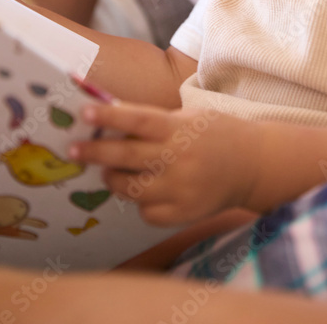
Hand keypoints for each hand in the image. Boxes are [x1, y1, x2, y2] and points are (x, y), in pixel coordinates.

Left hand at [70, 102, 259, 225]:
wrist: (253, 164)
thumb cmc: (215, 133)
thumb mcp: (189, 117)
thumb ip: (155, 121)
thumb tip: (110, 121)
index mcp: (181, 128)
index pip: (138, 120)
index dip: (110, 116)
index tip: (85, 112)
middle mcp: (180, 159)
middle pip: (128, 156)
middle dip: (95, 152)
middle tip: (73, 149)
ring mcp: (182, 190)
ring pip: (132, 189)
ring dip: (113, 178)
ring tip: (107, 171)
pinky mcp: (184, 214)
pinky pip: (147, 212)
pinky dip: (139, 201)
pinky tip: (143, 190)